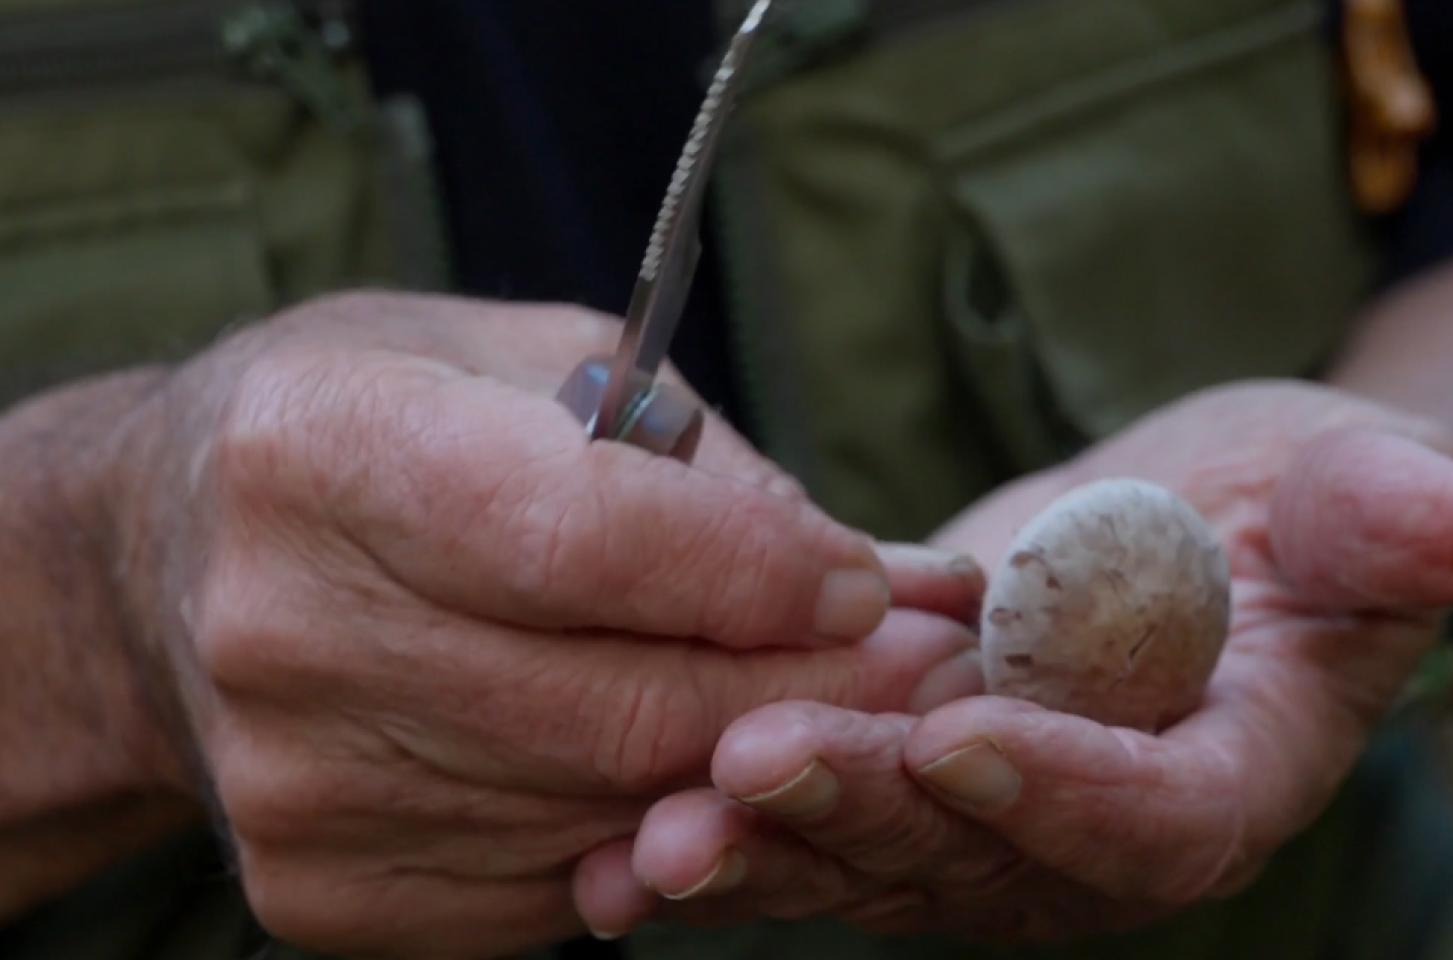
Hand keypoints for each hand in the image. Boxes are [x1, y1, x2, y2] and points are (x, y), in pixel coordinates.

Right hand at [106, 293, 982, 957]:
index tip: (869, 584)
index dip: (758, 573)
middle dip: (807, 693)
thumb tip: (866, 580)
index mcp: (323, 449)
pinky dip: (652, 834)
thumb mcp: (526, 362)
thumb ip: (694, 460)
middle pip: (616, 705)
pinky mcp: (317, 889)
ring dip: (755, 773)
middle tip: (925, 671)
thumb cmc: (379, 428)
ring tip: (849, 717)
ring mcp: (292, 781)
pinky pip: (554, 886)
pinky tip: (695, 773)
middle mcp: (283, 629)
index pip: (584, 538)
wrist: (164, 565)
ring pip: (607, 811)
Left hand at [578, 382, 1452, 938]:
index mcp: (1231, 780)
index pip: (1157, 821)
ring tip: (653, 834)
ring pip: (880, 865)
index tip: (963, 733)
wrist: (1220, 542)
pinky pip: (823, 833)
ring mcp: (997, 825)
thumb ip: (1393, 523)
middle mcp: (1103, 836)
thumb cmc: (1307, 516)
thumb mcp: (1362, 493)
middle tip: (749, 768)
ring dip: (767, 851)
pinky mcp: (913, 789)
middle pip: (985, 860)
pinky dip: (730, 841)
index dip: (1065, 790)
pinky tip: (615, 850)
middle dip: (867, 818)